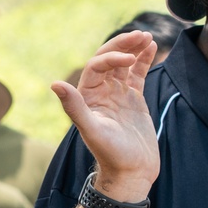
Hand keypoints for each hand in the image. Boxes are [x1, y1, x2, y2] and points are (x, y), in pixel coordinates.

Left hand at [51, 32, 158, 200]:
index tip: (129, 60)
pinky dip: (144, 60)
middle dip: (124, 45)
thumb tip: (55, 83)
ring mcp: (118, 94)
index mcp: (87, 97)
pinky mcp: (133, 99)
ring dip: (134, 49)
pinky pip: (138, 74)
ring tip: (147, 37)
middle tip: (141, 35)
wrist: (131, 172)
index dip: (111, 58)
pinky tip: (152, 47)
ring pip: (124, 64)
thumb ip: (75, 107)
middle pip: (109, 60)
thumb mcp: (93, 130)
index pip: (96, 66)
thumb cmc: (111, 155)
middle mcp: (100, 93)